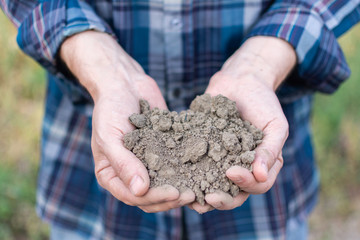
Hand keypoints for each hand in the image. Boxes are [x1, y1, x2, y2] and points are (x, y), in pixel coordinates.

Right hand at [60, 31, 194, 211]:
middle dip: (171, 197)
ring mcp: (147, 163)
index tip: (175, 193)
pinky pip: (174, 164)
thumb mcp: (110, 136)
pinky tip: (203, 169)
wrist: (124, 84)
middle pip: (151, 196)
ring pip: (165, 184)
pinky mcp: (162, 151)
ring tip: (201, 185)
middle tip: (192, 194)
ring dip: (181, 187)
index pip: (133, 196)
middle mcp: (129, 173)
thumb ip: (123, 163)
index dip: (155, 198)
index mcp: (111, 175)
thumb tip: (140, 191)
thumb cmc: (110, 108)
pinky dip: (187, 170)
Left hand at [189, 36, 295, 212]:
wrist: (241, 81)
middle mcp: (241, 168)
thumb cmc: (263, 102)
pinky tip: (176, 180)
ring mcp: (221, 162)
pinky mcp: (203, 152)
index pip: (257, 185)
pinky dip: (188, 176)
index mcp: (262, 166)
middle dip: (222, 199)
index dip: (245, 184)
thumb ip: (271, 150)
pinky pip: (196, 168)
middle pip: (234, 194)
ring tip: (190, 198)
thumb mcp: (275, 125)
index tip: (231, 172)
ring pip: (214, 186)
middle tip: (208, 198)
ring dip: (203, 195)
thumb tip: (260, 176)